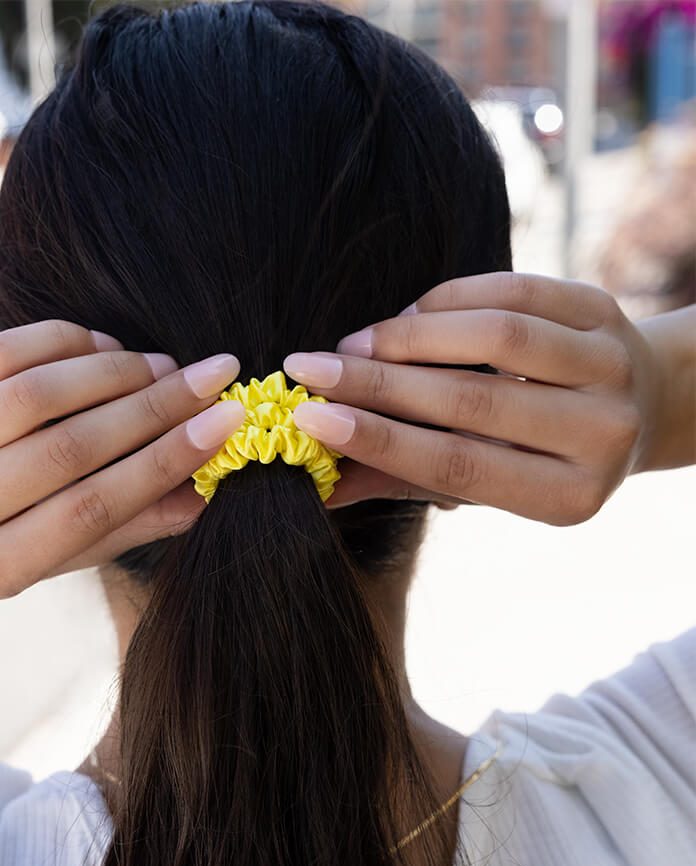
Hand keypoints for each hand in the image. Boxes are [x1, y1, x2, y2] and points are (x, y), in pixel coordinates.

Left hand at [0, 322, 243, 598]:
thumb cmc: (0, 534)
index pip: (93, 509)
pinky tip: (106, 345)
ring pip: (35, 395)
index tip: (227, 421)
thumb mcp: (59, 552)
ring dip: (112, 371)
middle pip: (68, 449)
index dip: (165, 462)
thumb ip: (127, 525)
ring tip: (162, 364)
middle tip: (211, 379)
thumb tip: (205, 492)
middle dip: (152, 409)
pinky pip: (1, 355)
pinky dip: (63, 341)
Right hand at [284, 273, 659, 525]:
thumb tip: (322, 486)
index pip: (458, 465)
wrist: (637, 404)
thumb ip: (408, 479)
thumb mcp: (487, 483)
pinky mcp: (603, 308)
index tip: (310, 418)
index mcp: (567, 495)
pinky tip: (406, 315)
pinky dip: (448, 298)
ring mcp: (610, 365)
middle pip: (471, 401)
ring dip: (409, 336)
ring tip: (353, 344)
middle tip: (309, 370)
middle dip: (377, 384)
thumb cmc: (540, 456)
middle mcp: (601, 433)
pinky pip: (513, 290)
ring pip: (495, 337)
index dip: (379, 441)